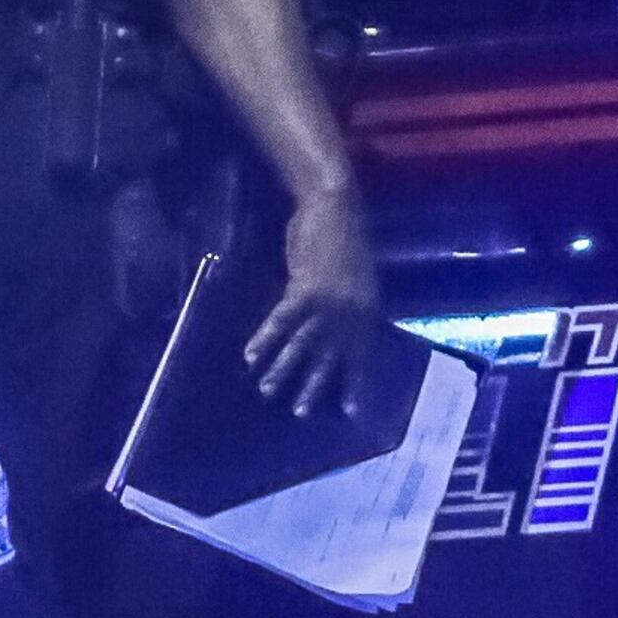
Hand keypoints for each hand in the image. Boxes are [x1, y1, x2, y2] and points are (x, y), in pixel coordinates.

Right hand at [248, 184, 381, 416]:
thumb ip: (349, 304)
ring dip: (283, 368)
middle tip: (300, 413)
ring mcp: (329, 302)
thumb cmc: (343, 236)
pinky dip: (265, 338)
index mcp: (367, 309)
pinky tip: (250, 355)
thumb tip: (334, 331)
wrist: (335, 205)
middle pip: (330, 357)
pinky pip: (282, 321)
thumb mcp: (356, 277)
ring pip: (303, 344)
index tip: (351, 412)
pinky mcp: (305, 289)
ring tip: (268, 391)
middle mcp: (351, 311)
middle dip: (315, 386)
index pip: (360, 355)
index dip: (354, 382)